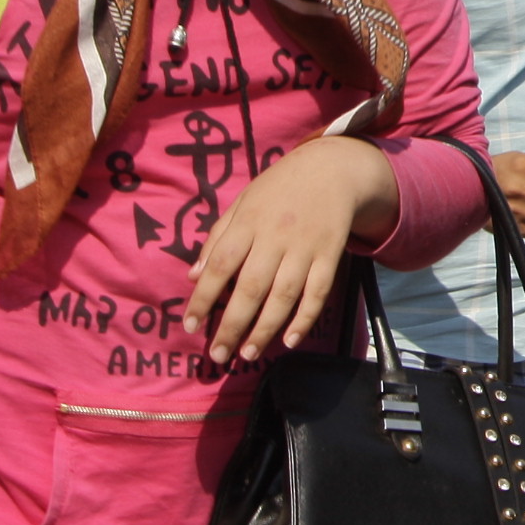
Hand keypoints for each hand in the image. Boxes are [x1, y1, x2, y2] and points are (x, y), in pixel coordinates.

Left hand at [184, 137, 396, 364]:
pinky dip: (304, 318)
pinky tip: (289, 340)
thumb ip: (217, 238)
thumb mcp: (242, 202)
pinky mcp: (331, 254)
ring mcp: (306, 246)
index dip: (203, 297)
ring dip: (265, 329)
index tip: (190, 326)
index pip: (221, 264)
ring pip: (284, 295)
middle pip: (251, 287)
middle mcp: (276, 236)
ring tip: (247, 354)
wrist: (333, 169)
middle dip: (232, 325)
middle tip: (218, 355)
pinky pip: (318, 292)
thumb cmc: (279, 188)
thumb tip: (193, 277)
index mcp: (249, 222)